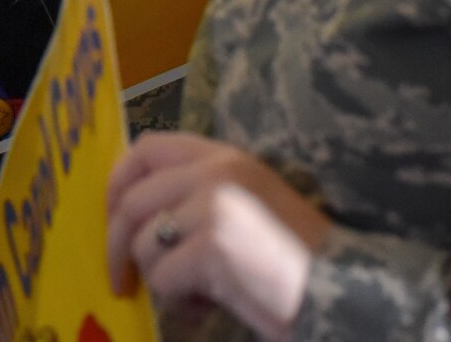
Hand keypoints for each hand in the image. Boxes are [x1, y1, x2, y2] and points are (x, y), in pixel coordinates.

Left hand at [106, 132, 330, 341]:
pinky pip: (165, 278)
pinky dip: (180, 300)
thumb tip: (134, 216)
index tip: (111, 220)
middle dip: (117, 247)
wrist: (340, 287)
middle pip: (132, 202)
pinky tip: (209, 302)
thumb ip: (198, 194)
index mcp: (224, 156)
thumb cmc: (293, 257)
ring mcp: (214, 206)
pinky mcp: (213, 246)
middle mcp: (216, 171)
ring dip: (160, 279)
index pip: (146, 149)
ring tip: (196, 292)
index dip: (116, 184)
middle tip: (121, 281)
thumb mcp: (247, 204)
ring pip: (144, 245)